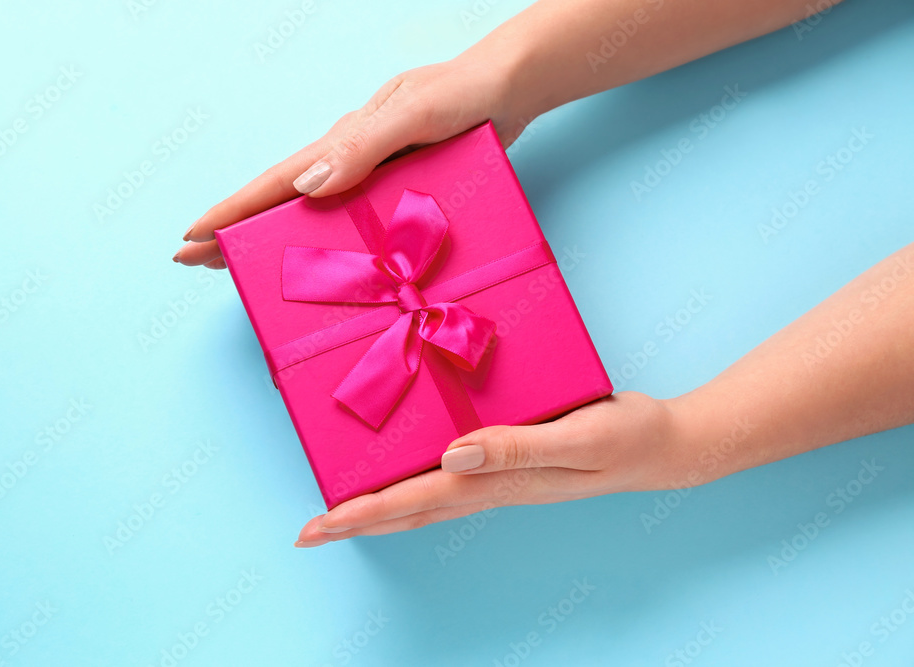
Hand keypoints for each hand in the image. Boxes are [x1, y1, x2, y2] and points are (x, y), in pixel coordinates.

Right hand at [173, 56, 530, 268]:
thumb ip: (364, 146)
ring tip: (242, 267)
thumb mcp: (414, 114)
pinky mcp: (401, 190)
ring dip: (275, 240)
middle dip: (236, 230)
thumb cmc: (464, 95)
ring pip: (314, 216)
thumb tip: (307, 187)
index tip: (191, 240)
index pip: (276, 183)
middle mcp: (352, 162)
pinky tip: (325, 265)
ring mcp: (375, 177)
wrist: (511, 90)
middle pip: (283, 202)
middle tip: (196, 263)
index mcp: (345, 143)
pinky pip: (353, 223)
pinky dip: (327, 244)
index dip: (232, 212)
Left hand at [295, 392, 700, 546]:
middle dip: (358, 521)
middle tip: (309, 532)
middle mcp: (493, 486)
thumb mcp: (579, 438)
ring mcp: (503, 480)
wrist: (665, 447)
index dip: (365, 513)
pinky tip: (410, 477)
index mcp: (501, 481)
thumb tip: (451, 456)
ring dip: (382, 509)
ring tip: (342, 513)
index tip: (317, 527)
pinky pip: (452, 481)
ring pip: (428, 501)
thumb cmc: (627, 438)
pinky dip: (418, 487)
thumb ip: (517, 447)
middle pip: (412, 511)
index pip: (418, 501)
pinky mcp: (514, 464)